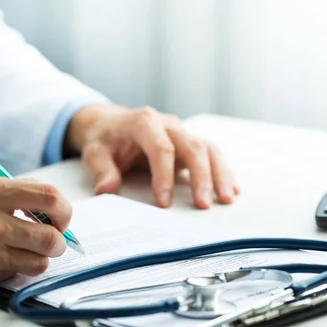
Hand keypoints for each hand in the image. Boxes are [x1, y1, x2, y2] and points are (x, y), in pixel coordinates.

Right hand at [0, 177, 71, 296]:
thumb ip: (3, 194)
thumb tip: (41, 204)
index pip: (48, 197)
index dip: (63, 210)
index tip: (60, 217)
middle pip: (52, 236)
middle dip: (58, 242)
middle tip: (50, 241)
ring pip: (38, 262)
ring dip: (38, 260)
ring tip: (22, 254)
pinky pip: (12, 276)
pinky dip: (12, 271)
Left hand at [65, 104, 239, 208]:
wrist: (111, 124)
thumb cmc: (105, 139)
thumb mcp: (94, 152)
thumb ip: (101, 170)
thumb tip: (106, 189)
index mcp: (144, 122)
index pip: (161, 149)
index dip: (164, 176)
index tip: (164, 203)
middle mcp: (168, 124)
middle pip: (193, 146)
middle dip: (201, 176)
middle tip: (204, 204)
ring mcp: (182, 132)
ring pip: (208, 149)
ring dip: (220, 174)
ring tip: (227, 199)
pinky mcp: (189, 143)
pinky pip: (212, 154)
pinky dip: (223, 171)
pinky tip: (232, 190)